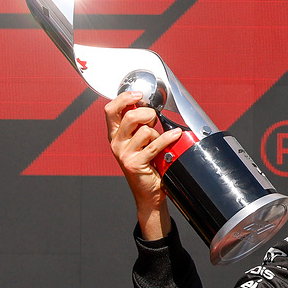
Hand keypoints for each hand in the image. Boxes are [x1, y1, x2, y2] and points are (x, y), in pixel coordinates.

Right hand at [105, 91, 182, 238]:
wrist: (148, 192)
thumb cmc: (147, 163)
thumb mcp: (139, 141)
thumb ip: (138, 124)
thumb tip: (147, 104)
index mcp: (114, 134)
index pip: (111, 110)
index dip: (124, 98)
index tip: (139, 95)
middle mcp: (116, 143)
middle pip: (129, 116)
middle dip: (147, 114)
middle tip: (155, 120)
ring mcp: (124, 154)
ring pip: (145, 131)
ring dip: (157, 133)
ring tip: (158, 141)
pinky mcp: (135, 163)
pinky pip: (155, 144)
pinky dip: (168, 138)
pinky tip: (176, 136)